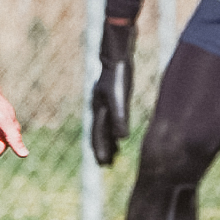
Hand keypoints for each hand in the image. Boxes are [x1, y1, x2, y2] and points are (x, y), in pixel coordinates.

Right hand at [90, 21, 134, 165]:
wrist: (116, 54)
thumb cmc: (118, 74)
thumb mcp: (119, 96)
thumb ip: (119, 117)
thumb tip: (122, 138)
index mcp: (99, 109)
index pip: (98, 134)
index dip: (101, 150)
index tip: (103, 164)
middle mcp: (99, 108)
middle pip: (99, 133)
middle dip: (102, 149)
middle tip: (106, 165)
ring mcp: (105, 102)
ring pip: (105, 127)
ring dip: (109, 141)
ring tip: (114, 155)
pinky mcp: (113, 97)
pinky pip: (112, 118)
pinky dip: (115, 129)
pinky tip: (120, 135)